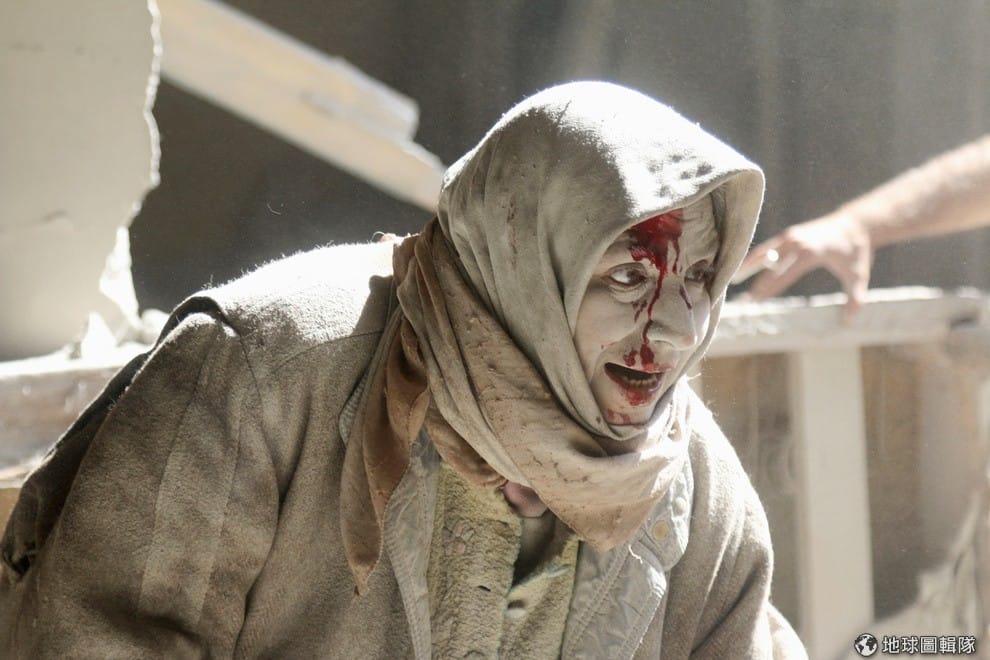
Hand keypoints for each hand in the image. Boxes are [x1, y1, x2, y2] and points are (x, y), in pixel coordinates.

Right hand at [739, 212, 873, 320]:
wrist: (855, 224)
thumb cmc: (856, 251)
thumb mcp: (858, 276)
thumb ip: (855, 299)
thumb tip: (849, 322)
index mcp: (810, 253)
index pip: (783, 275)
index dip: (769, 289)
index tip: (756, 301)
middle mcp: (796, 243)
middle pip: (770, 268)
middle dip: (757, 285)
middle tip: (745, 302)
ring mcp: (790, 237)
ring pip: (763, 254)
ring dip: (748, 268)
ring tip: (732, 280)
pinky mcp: (788, 235)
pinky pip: (767, 248)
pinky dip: (754, 258)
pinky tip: (743, 268)